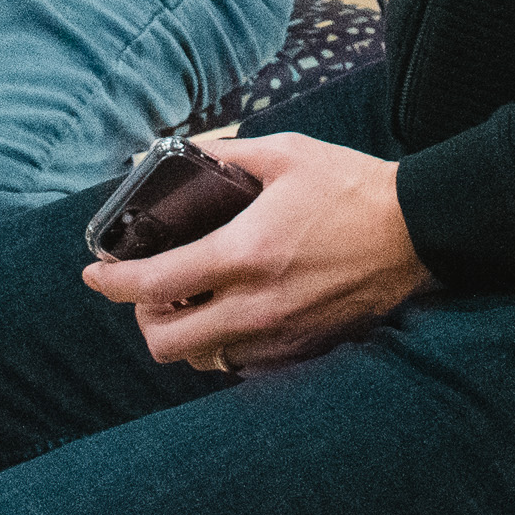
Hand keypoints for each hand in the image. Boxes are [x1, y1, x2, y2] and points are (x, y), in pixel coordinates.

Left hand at [82, 132, 430, 373]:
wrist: (420, 231)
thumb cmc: (352, 187)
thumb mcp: (284, 154)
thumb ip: (226, 153)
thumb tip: (183, 152)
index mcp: (245, 254)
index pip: (155, 285)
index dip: (111, 283)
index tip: (93, 274)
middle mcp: (259, 305)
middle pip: (167, 343)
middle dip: (143, 319)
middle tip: (148, 289)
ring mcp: (284, 335)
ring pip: (204, 359)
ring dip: (184, 335)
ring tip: (190, 301)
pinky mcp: (307, 349)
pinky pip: (244, 363)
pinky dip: (224, 343)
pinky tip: (231, 312)